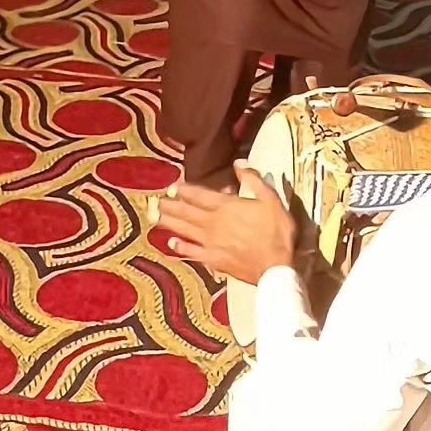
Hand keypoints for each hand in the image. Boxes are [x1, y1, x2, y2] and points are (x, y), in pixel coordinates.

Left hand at [157, 164, 296, 282]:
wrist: (274, 268)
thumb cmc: (275, 232)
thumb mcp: (270, 200)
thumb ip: (253, 180)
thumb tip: (239, 163)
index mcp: (225, 206)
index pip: (199, 195)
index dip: (184, 189)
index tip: (172, 186)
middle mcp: (212, 223)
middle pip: (186, 211)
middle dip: (170, 205)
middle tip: (155, 200)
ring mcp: (209, 243)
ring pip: (184, 229)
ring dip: (169, 222)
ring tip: (155, 216)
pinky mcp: (212, 260)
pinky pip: (191, 252)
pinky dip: (180, 247)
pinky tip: (171, 244)